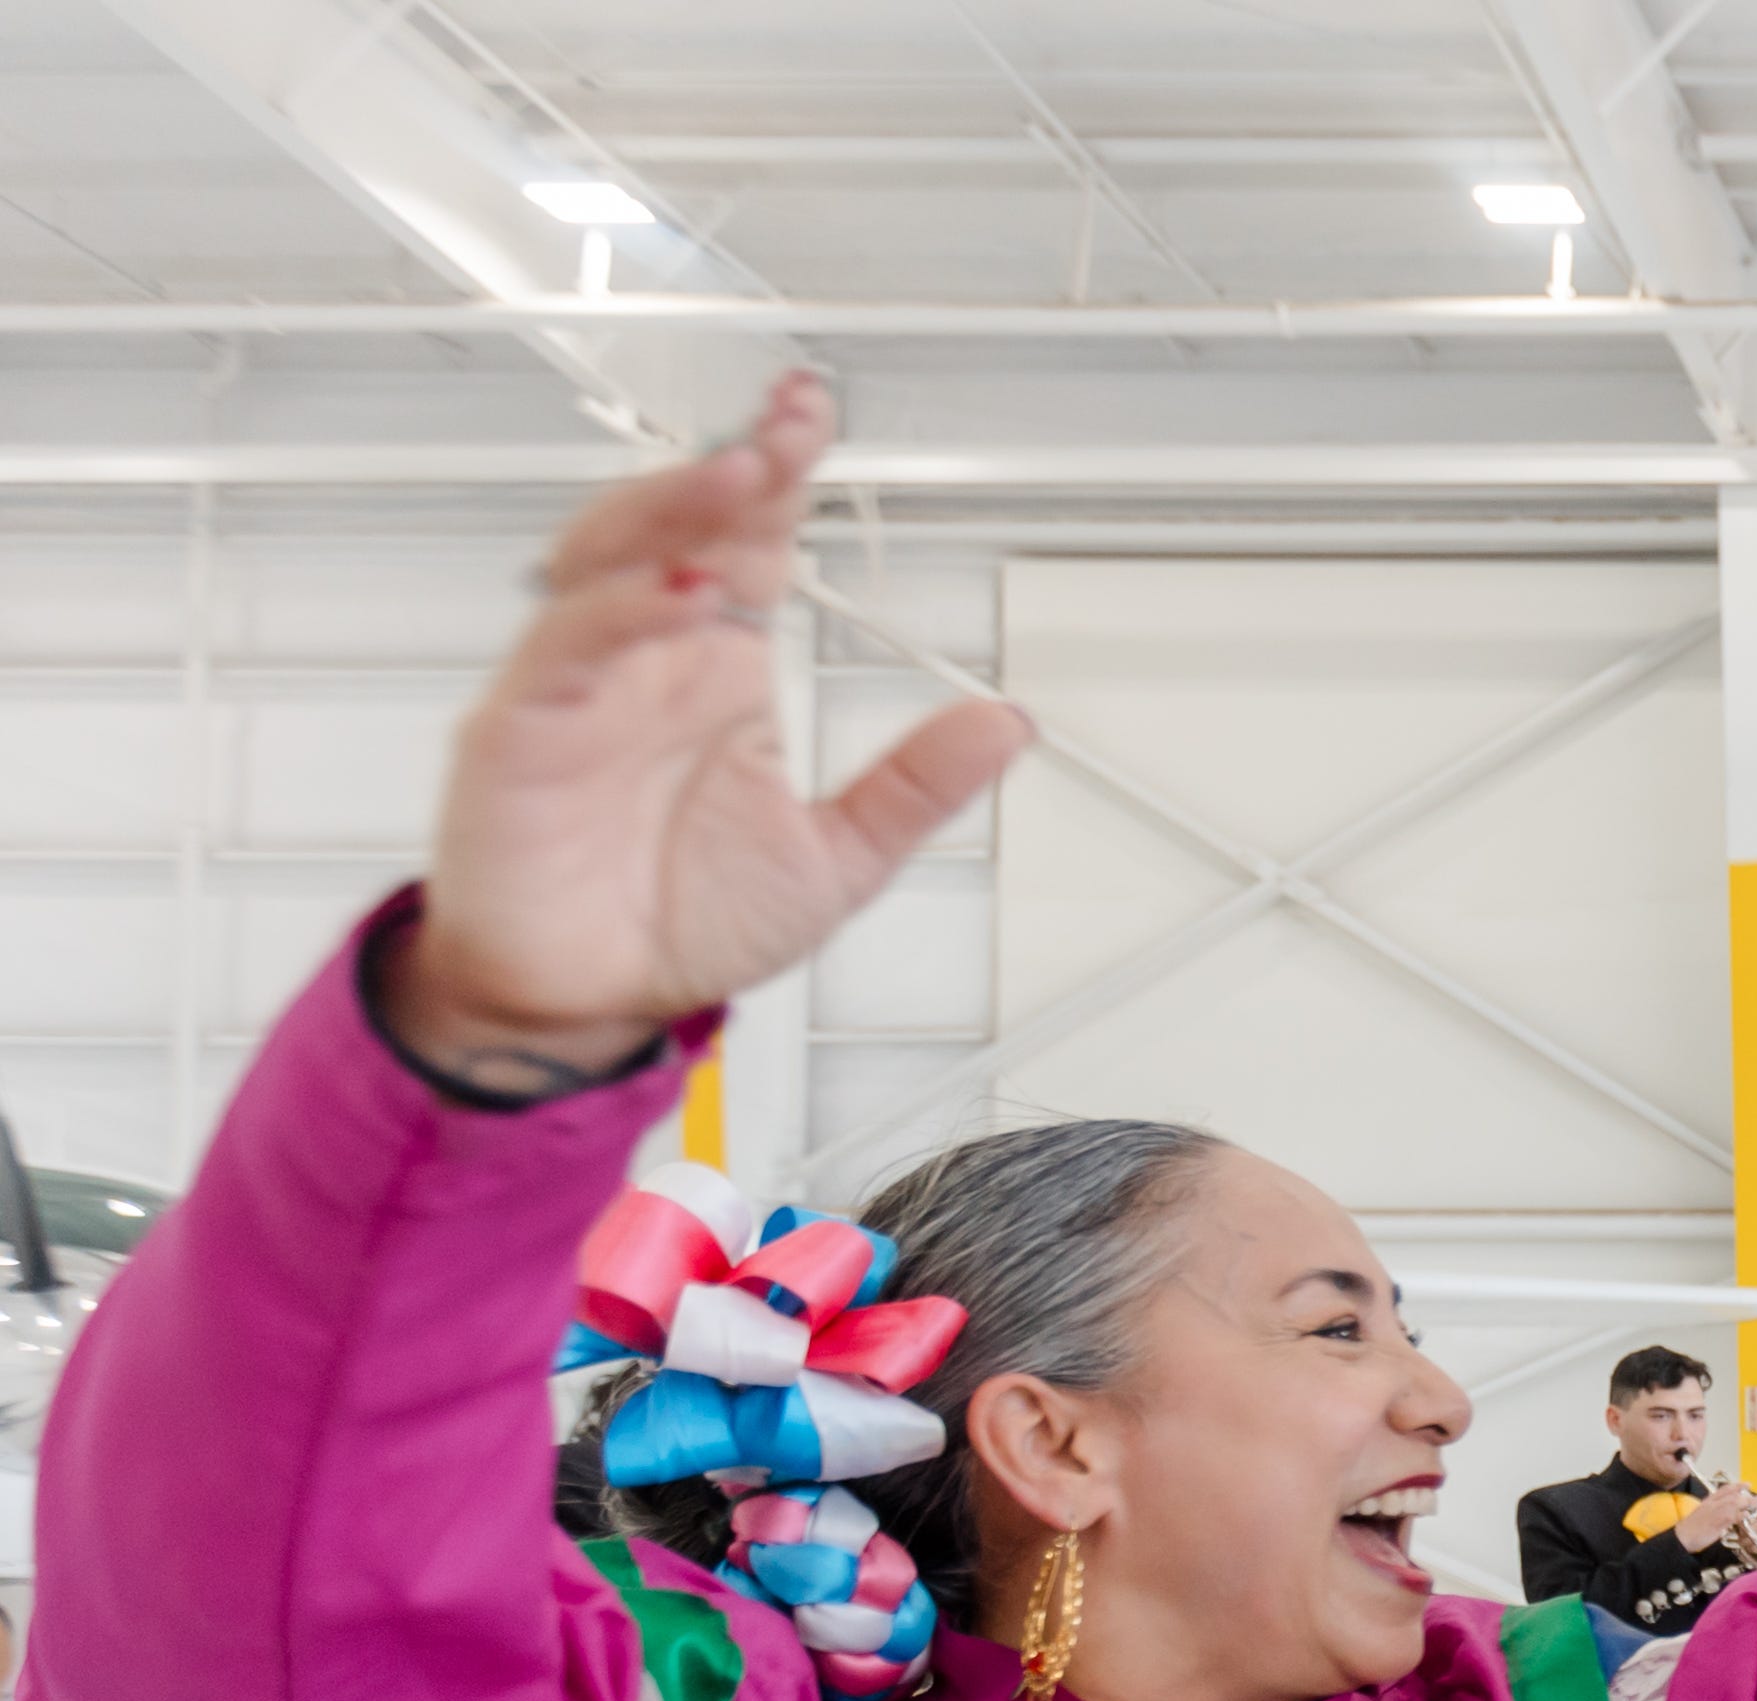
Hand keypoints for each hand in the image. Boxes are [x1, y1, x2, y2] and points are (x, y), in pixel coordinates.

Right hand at [389, 372, 1030, 1092]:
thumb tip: (1004, 724)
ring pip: (611, 558)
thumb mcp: (838, 858)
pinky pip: (568, 649)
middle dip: (732, 469)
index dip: (781, 474)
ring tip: (739, 476)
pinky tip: (678, 591)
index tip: (813, 413)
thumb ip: (916, 786)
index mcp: (719, 669)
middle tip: (784, 426)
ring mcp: (580, 685)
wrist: (586, 1003)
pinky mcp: (523, 729)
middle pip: (678, 525)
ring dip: (672, 510)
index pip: (751, 542)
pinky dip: (621, 611)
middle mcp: (648, 659)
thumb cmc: (684, 923)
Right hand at [1677, 1481, 1754, 1551]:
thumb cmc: (1691, 1529)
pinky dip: (1741, 1514)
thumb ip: (1713, 1511)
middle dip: (1746, 1494)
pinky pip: (1732, 1516)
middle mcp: (1711, 1504)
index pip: (1724, 1489)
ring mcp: (1714, 1512)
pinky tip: (1747, 1515)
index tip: (1747, 1484)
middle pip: (1732, 1495)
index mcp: (1708, 1501)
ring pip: (1733, 1503)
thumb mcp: (1702, 1515)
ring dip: (1747, 1502)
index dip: (1737, 1486)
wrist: (1682, 1537)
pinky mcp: (1716, 1522)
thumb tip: (1726, 1516)